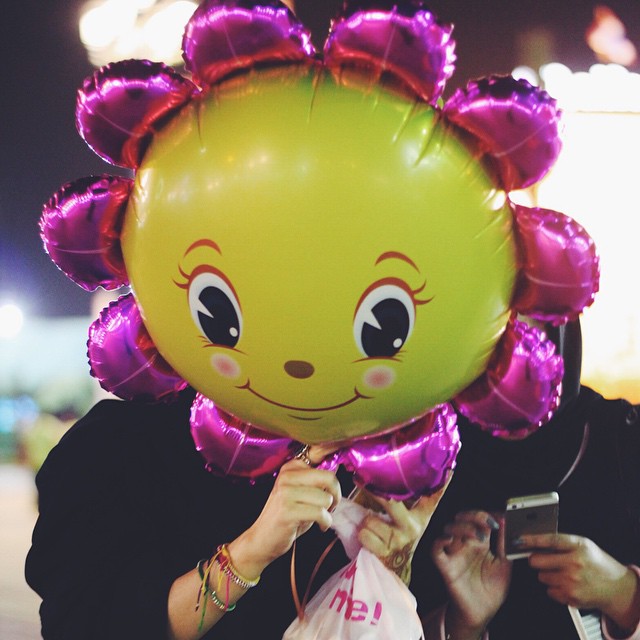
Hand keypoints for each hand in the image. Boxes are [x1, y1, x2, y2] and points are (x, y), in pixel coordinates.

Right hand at [228, 447, 341, 579]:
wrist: (262, 539)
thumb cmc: (287, 516)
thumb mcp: (302, 493)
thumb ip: (317, 480)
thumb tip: (338, 463)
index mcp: (291, 467)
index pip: (319, 453)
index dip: (336, 446)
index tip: (348, 439)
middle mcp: (287, 476)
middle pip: (329, 477)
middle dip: (336, 495)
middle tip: (331, 506)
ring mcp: (285, 492)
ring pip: (326, 498)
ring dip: (328, 512)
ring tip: (321, 517)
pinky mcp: (287, 510)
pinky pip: (320, 513)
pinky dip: (325, 522)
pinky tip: (320, 526)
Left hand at [356, 475, 450, 583]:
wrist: (398, 568)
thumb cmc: (398, 534)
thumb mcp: (409, 517)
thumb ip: (406, 497)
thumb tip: (401, 475)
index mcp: (421, 516)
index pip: (434, 496)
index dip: (441, 483)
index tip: (447, 469)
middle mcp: (413, 526)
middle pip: (390, 501)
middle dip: (374, 491)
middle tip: (361, 479)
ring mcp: (399, 540)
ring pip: (369, 519)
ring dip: (366, 521)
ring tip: (372, 524)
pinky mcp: (385, 552)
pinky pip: (364, 534)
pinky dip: (362, 534)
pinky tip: (370, 537)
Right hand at [432, 510, 510, 637]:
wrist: (482, 613)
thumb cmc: (492, 589)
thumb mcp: (505, 565)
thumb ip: (505, 545)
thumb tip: (507, 522)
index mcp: (480, 542)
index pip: (479, 519)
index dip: (488, 514)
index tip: (500, 518)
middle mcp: (465, 543)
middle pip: (462, 518)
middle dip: (474, 515)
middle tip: (488, 523)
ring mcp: (454, 553)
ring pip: (449, 528)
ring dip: (462, 526)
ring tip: (479, 536)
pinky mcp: (445, 566)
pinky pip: (436, 549)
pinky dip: (440, 541)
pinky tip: (451, 540)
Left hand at [523, 533, 639, 632]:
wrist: (616, 587)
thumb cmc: (597, 563)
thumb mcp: (583, 545)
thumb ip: (561, 542)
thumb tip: (534, 540)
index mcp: (578, 546)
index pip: (549, 541)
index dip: (531, 540)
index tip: (518, 540)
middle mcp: (575, 563)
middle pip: (537, 561)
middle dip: (536, 560)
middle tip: (543, 560)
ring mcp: (572, 582)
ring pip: (541, 576)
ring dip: (547, 574)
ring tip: (562, 573)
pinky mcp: (571, 597)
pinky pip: (549, 591)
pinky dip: (554, 588)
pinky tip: (566, 584)